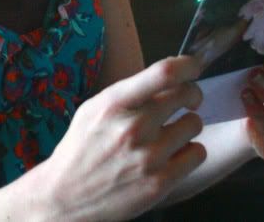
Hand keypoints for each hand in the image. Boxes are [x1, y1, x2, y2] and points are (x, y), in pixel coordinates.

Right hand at [41, 55, 206, 221]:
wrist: (65, 197)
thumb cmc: (81, 149)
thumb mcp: (94, 108)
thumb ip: (129, 93)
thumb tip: (169, 77)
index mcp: (114, 104)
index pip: (163, 73)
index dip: (187, 65)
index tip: (193, 67)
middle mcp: (132, 128)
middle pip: (185, 94)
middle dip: (191, 94)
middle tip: (188, 100)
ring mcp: (148, 157)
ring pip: (194, 124)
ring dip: (187, 125)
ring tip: (172, 133)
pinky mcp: (160, 183)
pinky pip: (197, 153)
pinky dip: (190, 151)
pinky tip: (175, 154)